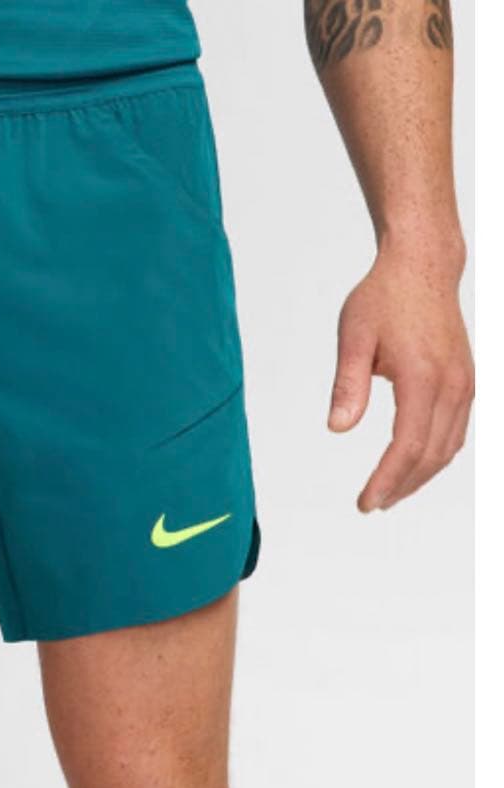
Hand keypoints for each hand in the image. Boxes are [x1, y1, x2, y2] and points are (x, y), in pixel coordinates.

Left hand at [328, 244, 472, 511]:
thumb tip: (337, 428)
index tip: (366, 501)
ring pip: (449, 447)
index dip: (387, 479)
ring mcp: (465, 383)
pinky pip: (456, 430)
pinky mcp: (466, 380)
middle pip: (431, 455)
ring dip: (421, 475)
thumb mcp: (353, 337)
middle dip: (402, 485)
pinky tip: (413, 465)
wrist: (422, 267)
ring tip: (390, 493)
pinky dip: (435, 454)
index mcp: (424, 377)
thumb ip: (347, 384)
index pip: (408, 446)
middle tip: (371, 504)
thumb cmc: (384, 297)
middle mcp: (453, 385)